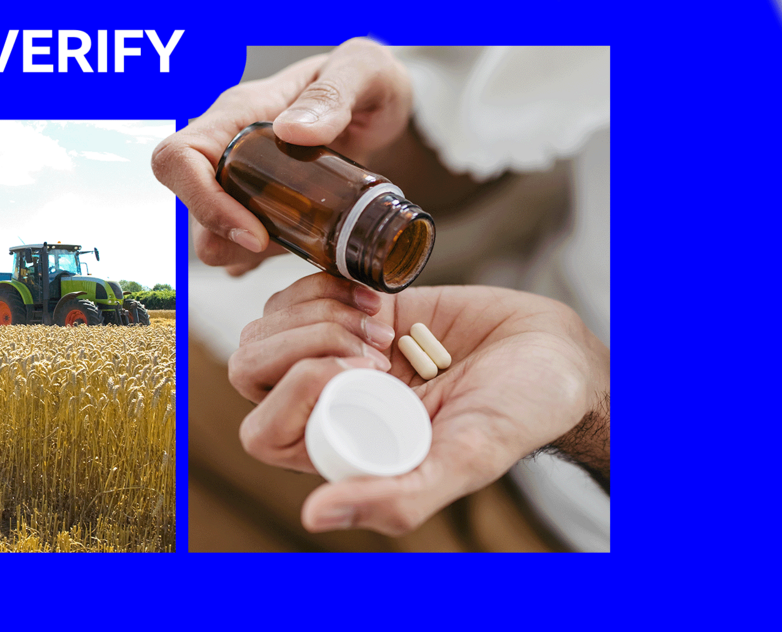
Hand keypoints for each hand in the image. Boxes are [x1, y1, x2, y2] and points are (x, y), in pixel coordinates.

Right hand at [152, 38, 411, 274]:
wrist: (388, 108)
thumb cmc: (373, 81)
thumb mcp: (365, 71)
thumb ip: (333, 94)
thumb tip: (290, 131)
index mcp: (238, 113)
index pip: (178, 159)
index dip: (203, 203)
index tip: (255, 233)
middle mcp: (228, 148)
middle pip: (191, 211)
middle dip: (232, 240)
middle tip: (289, 244)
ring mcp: (240, 180)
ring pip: (212, 236)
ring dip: (250, 253)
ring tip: (303, 241)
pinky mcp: (257, 206)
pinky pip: (238, 246)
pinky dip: (263, 259)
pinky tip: (301, 248)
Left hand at [230, 273, 609, 535]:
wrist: (553, 352)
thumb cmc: (517, 414)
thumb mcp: (466, 460)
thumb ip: (399, 496)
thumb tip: (314, 516)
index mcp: (340, 453)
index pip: (263, 431)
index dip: (299, 390)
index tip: (369, 371)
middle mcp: (325, 407)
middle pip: (249, 371)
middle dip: (303, 342)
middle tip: (374, 343)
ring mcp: (332, 355)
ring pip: (266, 328)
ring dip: (318, 312)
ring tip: (384, 326)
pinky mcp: (348, 310)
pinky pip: (297, 292)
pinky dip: (329, 286)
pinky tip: (378, 300)